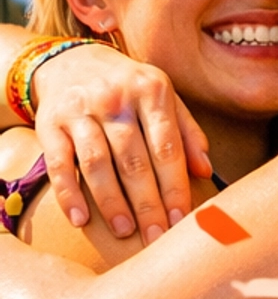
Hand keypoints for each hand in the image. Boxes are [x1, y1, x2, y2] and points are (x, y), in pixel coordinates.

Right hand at [31, 47, 209, 242]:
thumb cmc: (129, 87)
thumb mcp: (162, 97)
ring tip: (125, 232)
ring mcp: (80, 110)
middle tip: (156, 237)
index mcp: (152, 91)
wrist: (71, 60)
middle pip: (134, 160)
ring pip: (98, 164)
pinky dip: (69, 194)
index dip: (175, 187)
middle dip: (147, 204)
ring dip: (112, 202)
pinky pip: (59, 164)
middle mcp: (116, 98)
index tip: (181, 221)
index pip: (167, 147)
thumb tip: (206, 171)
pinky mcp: (49, 123)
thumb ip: (186, 131)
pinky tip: (81, 220)